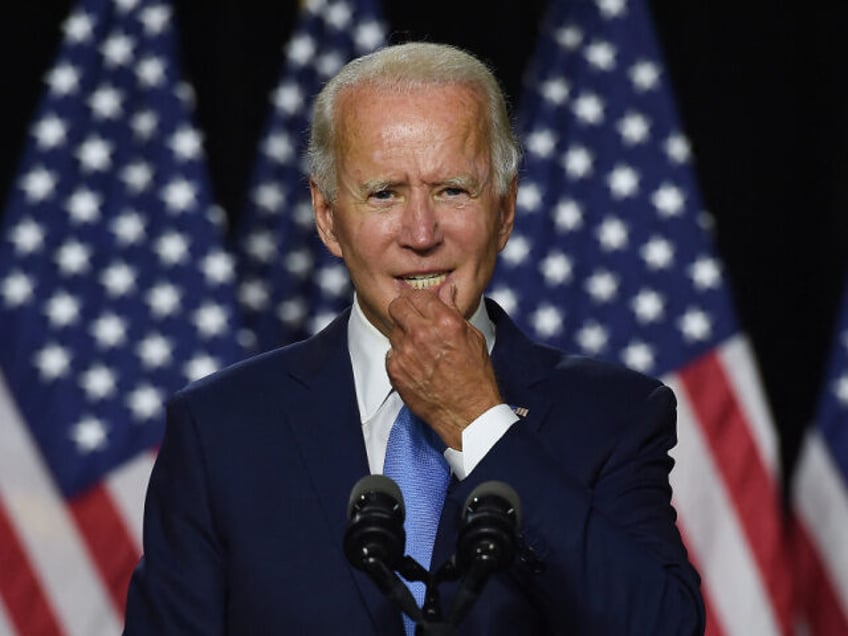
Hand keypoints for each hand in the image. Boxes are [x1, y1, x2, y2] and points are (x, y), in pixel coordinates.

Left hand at [386, 288, 501, 449]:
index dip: (420, 299)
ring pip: (393, 330)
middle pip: (397, 307)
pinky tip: (416, 365)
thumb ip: (454, 311)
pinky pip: (390, 353)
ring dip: (403, 335)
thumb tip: (447, 291)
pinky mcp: (395, 371)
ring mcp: (406, 353)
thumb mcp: (473, 338)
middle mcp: (422, 334)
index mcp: (445, 322)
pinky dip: (400, 356)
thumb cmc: (476, 379)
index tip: (421, 305)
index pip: (419, 295)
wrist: (468, 414)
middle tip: (412, 319)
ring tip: (420, 349)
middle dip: (404, 310)